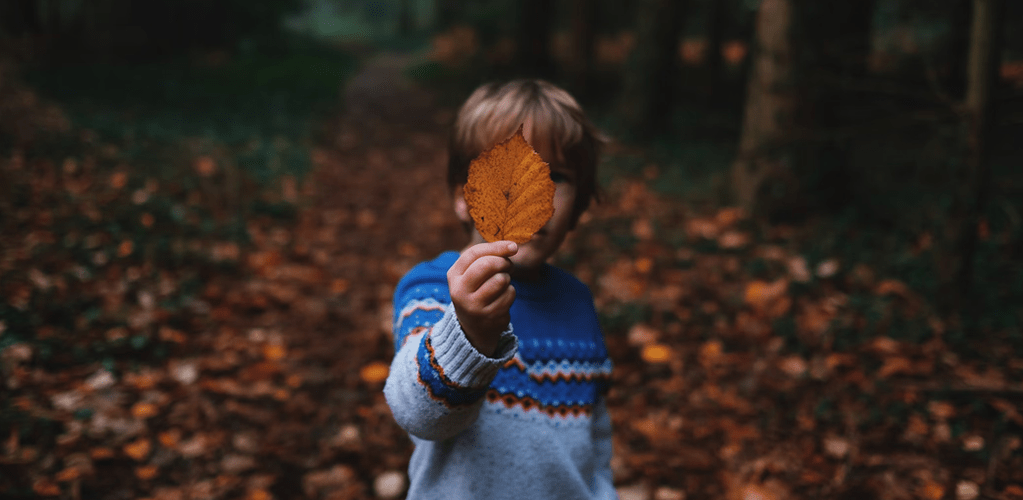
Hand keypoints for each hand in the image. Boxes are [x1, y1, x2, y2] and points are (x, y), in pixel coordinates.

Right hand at [447, 241, 517, 356]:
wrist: (473, 327)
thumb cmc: (476, 291)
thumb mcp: (471, 274)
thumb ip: (487, 257)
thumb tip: (512, 246)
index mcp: (454, 276)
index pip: (474, 254)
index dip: (496, 247)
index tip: (512, 246)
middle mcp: (460, 292)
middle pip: (487, 265)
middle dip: (503, 262)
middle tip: (507, 266)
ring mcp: (474, 306)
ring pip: (501, 279)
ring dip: (507, 279)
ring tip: (501, 284)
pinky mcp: (489, 317)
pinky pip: (509, 295)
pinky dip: (510, 293)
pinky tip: (502, 298)